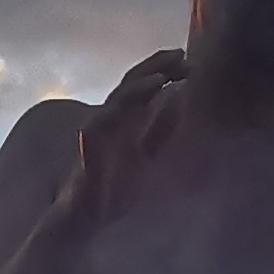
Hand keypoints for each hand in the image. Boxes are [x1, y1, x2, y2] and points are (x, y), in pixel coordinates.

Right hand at [55, 51, 186, 230]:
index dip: (163, 71)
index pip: (143, 88)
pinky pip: (101, 123)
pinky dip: (120, 109)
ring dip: (141, 83)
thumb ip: (162, 130)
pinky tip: (136, 106)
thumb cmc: (113, 191)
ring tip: (164, 75)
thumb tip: (179, 98)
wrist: (85, 219)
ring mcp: (97, 132)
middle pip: (131, 84)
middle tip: (180, 54)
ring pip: (118, 98)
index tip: (188, 61)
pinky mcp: (87, 147)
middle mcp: (110, 120)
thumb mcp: (148, 157)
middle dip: (155, 66)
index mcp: (125, 122)